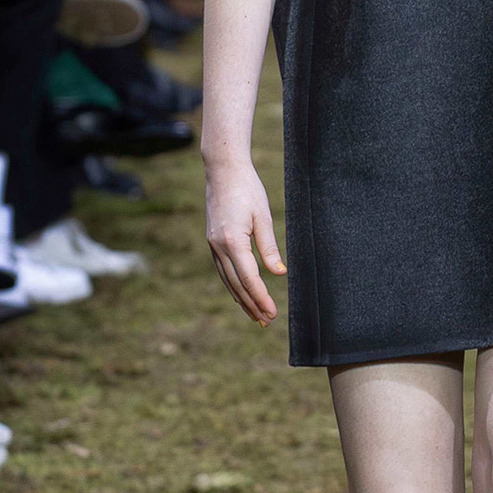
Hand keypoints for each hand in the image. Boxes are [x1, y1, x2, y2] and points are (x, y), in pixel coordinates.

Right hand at [203, 159, 285, 323]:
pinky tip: (241, 294)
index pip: (248, 278)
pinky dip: (233, 286)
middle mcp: (218, 247)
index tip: (272, 313)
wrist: (223, 171)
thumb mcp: (263, 217)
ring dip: (241, 299)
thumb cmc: (248, 190)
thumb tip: (279, 274)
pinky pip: (223, 270)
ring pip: (227, 280)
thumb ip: (269, 247)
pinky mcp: (213, 242)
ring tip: (255, 316)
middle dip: (252, 305)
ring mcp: (213, 245)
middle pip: (236, 284)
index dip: (261, 297)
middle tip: (267, 321)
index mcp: (232, 241)